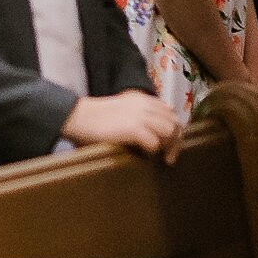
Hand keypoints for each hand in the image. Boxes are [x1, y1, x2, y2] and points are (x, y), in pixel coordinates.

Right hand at [61, 91, 182, 161]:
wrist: (80, 117)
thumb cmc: (97, 118)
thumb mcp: (123, 110)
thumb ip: (139, 114)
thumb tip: (156, 129)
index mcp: (142, 99)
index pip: (170, 112)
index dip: (175, 128)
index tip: (172, 142)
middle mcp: (144, 105)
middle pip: (174, 122)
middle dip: (177, 141)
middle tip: (170, 156)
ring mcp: (140, 116)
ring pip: (169, 131)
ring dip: (169, 147)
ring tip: (164, 159)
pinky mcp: (133, 129)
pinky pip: (154, 143)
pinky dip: (153, 151)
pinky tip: (146, 156)